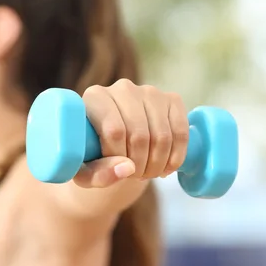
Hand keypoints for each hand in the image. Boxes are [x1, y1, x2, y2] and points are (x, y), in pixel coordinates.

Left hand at [73, 79, 188, 188]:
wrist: (115, 143)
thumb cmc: (92, 156)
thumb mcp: (84, 171)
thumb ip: (97, 173)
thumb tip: (127, 168)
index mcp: (94, 97)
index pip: (114, 130)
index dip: (119, 158)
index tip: (117, 170)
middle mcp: (122, 88)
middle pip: (139, 134)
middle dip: (139, 165)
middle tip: (134, 176)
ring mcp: (149, 92)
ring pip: (161, 135)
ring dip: (157, 164)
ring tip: (147, 174)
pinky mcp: (171, 99)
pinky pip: (180, 131)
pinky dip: (176, 156)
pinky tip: (166, 167)